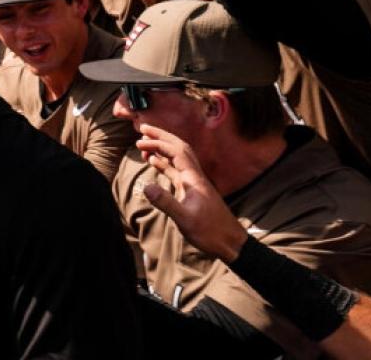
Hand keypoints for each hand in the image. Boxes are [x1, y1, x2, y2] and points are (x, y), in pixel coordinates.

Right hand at [135, 124, 247, 261]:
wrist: (230, 243)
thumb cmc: (210, 232)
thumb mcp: (185, 219)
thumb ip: (166, 202)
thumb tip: (146, 186)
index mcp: (194, 179)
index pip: (176, 152)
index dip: (158, 144)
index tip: (140, 142)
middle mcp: (194, 176)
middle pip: (179, 148)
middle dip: (161, 136)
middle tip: (143, 127)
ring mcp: (193, 183)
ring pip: (177, 157)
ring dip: (162, 147)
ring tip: (144, 142)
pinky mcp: (191, 191)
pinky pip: (175, 171)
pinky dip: (163, 163)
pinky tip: (154, 162)